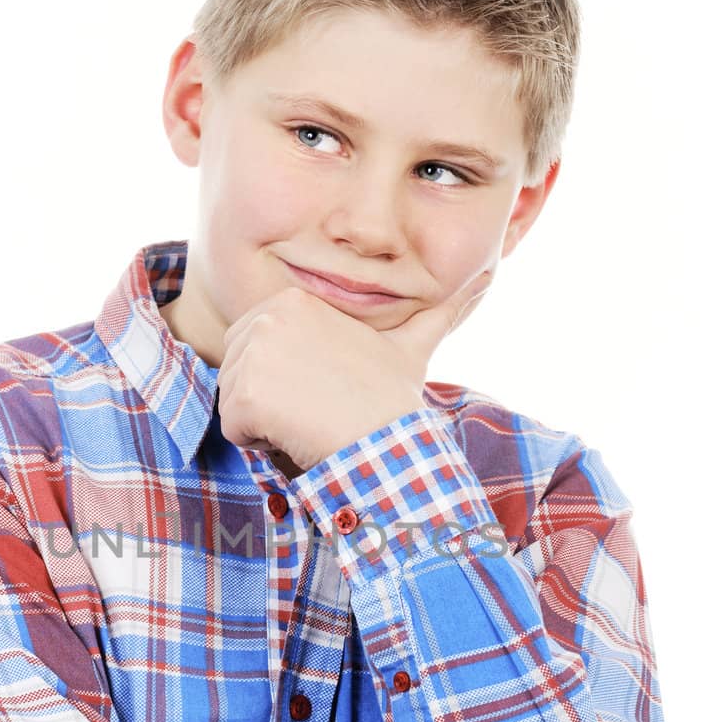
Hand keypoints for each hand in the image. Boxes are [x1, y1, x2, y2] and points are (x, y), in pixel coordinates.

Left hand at [217, 269, 493, 471]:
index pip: (257, 348)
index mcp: (293, 301)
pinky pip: (233, 429)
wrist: (387, 440)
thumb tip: (488, 277)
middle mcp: (267, 318)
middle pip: (239, 372)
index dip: (285, 378)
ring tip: (309, 419)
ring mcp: (252, 355)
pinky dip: (259, 443)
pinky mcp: (243, 395)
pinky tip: (297, 435)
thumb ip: (437, 313)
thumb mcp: (411, 345)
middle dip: (269, 399)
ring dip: (266, 423)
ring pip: (235, 402)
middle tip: (316, 408)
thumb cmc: (393, 400)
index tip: (323, 390)